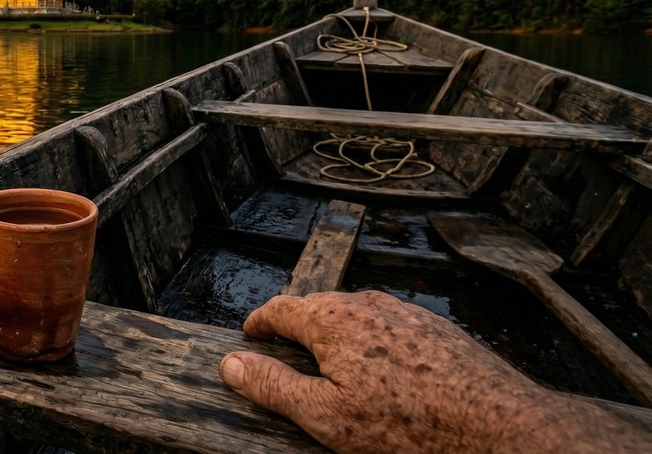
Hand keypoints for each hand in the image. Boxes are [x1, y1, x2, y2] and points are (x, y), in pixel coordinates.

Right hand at [219, 291, 646, 452]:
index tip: (250, 336)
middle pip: (318, 309)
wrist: (499, 428)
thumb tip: (233, 363)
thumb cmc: (411, 426)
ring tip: (334, 372)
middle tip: (286, 358)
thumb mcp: (325, 416)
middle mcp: (369, 304)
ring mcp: (407, 313)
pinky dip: (374, 346)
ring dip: (337, 338)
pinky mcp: (437, 330)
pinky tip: (384, 379)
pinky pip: (390, 329)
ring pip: (357, 317)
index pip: (280, 309)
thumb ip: (273, 386)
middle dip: (298, 331)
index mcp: (333, 318)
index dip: (259, 324)